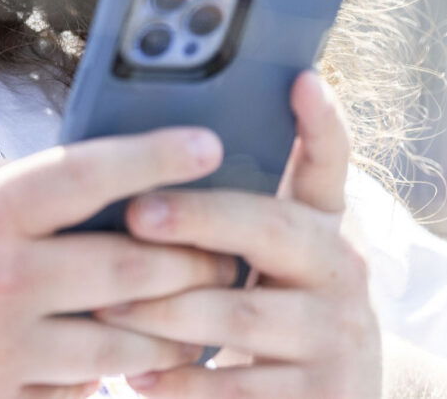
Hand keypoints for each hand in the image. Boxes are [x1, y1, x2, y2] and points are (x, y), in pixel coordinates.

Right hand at [0, 126, 240, 398]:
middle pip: (130, 270)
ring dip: (171, 327)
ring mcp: (0, 352)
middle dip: (192, 257)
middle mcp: (0, 283)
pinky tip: (123, 353)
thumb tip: (66, 175)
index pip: (86, 175)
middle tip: (225, 245)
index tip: (209, 144)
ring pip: (122, 345)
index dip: (155, 155)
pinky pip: (77, 392)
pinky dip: (109, 373)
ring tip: (198, 308)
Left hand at [94, 71, 381, 397]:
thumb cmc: (267, 314)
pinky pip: (236, 389)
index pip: (329, 162)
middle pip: (268, 227)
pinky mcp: (324, 396)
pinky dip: (180, 384)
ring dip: (163, 308)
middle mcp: (341, 270)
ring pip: (238, 311)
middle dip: (197, 216)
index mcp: (322, 225)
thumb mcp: (265, 262)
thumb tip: (135, 168)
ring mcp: (336, 335)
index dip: (320, 121)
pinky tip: (136, 379)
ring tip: (105, 302)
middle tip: (136, 213)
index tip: (299, 78)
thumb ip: (227, 216)